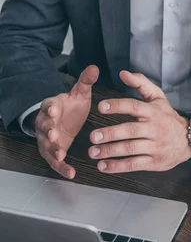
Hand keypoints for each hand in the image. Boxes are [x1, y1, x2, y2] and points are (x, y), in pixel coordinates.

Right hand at [35, 64, 98, 178]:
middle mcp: (46, 123)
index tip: (54, 109)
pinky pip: (55, 162)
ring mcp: (47, 139)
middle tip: (54, 134)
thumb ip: (85, 82)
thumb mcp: (79, 94)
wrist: (63, 120)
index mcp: (52, 106)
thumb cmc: (70, 106)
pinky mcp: (52, 153)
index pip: (48, 105)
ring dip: (53, 150)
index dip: (50, 107)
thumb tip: (95, 67)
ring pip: (47, 146)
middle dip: (49, 131)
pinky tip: (71, 173)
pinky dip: (62, 167)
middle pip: (44, 127)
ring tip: (60, 154)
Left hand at [88, 72, 190, 172]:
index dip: (117, 106)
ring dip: (110, 151)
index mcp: (153, 111)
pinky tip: (103, 166)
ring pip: (130, 149)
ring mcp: (155, 146)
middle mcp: (154, 128)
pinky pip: (134, 165)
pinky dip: (117, 166)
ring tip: (93, 152)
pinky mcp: (154, 162)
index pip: (134, 106)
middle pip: (130, 130)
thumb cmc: (167, 116)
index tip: (101, 106)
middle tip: (93, 136)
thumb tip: (123, 73)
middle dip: (110, 134)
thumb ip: (140, 82)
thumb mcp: (157, 96)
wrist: (188, 138)